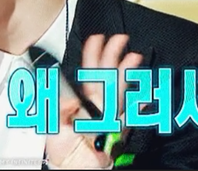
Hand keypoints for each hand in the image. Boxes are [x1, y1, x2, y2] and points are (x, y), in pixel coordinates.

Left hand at [46, 34, 142, 168]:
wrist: (70, 168)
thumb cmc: (61, 146)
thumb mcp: (53, 120)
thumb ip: (60, 103)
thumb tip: (68, 93)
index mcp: (82, 99)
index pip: (88, 71)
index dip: (92, 54)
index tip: (96, 39)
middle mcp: (97, 104)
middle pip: (106, 75)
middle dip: (112, 55)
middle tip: (119, 39)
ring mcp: (109, 116)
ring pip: (119, 90)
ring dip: (126, 74)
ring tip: (133, 58)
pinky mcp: (117, 131)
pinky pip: (128, 117)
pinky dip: (137, 107)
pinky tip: (143, 95)